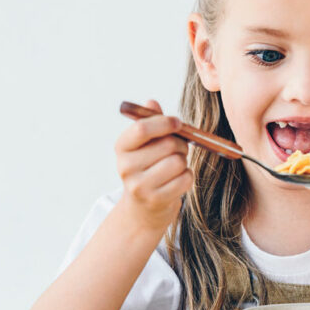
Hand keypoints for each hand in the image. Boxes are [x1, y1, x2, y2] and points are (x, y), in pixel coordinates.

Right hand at [114, 99, 192, 231]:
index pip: (141, 128)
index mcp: (122, 147)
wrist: (144, 206)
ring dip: (184, 162)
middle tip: (178, 150)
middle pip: (168, 145)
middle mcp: (125, 167)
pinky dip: (187, 177)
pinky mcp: (156, 200)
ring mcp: (139, 186)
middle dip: (181, 144)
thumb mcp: (146, 143)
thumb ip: (151, 121)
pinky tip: (177, 180)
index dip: (164, 122)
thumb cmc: (150, 166)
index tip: (178, 123)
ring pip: (178, 162)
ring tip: (175, 166)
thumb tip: (151, 102)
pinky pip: (185, 179)